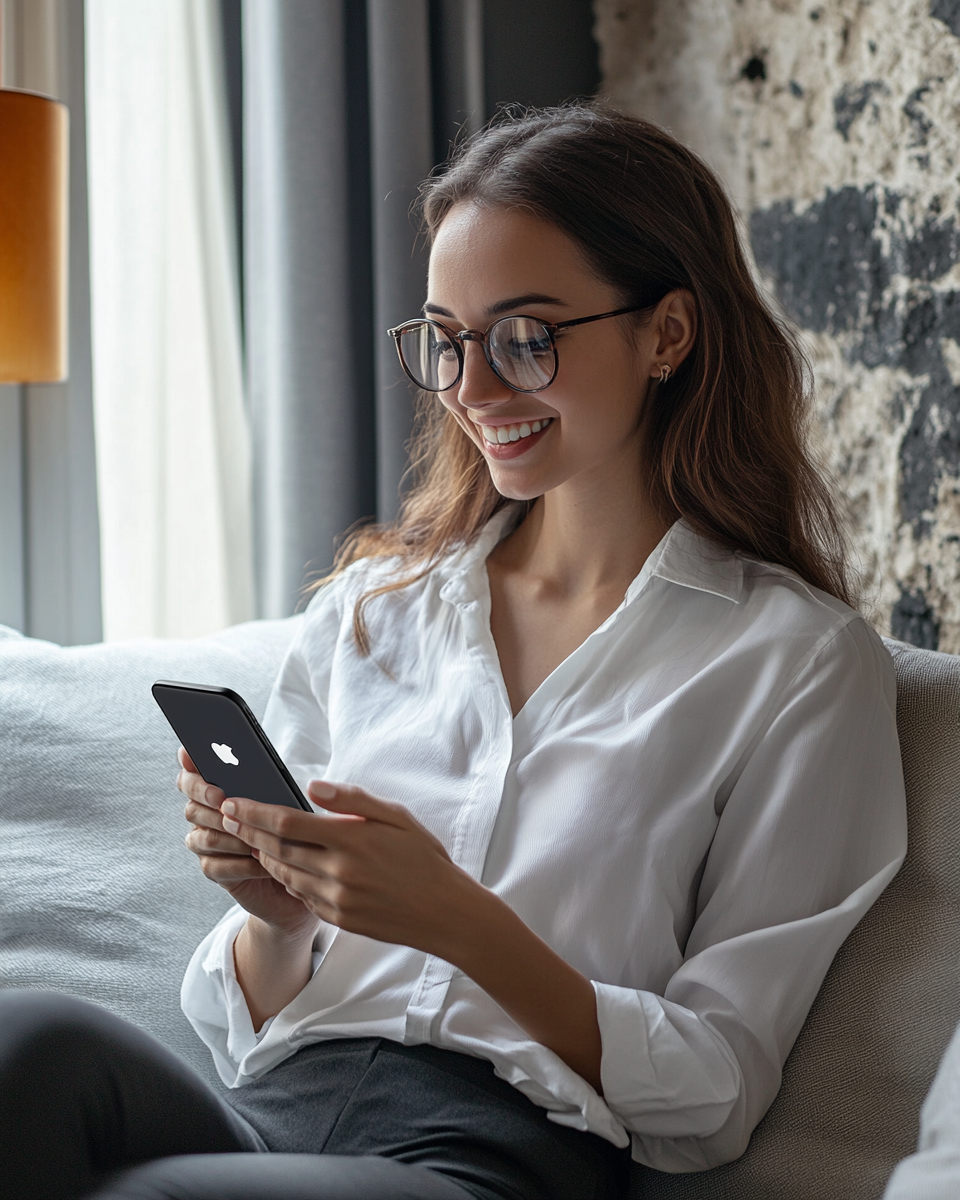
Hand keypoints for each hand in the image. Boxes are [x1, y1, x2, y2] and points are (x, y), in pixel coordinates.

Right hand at [177, 747, 320, 939]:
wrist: (298, 870)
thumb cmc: (290, 828)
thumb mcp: (281, 801)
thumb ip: (263, 784)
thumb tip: (256, 761)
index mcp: (216, 791)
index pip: (189, 778)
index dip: (193, 777)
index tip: (206, 775)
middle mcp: (204, 816)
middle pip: (191, 808)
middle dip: (209, 804)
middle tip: (226, 802)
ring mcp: (205, 844)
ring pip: (203, 838)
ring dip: (230, 836)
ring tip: (255, 836)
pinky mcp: (214, 870)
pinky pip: (215, 865)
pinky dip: (240, 863)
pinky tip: (261, 861)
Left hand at [218, 781, 478, 955]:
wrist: (444, 912)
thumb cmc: (423, 858)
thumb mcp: (397, 817)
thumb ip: (353, 800)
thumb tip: (313, 786)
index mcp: (351, 840)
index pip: (287, 822)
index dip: (254, 812)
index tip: (232, 802)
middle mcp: (338, 871)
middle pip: (276, 848)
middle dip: (247, 831)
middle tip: (226, 817)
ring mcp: (336, 899)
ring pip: (284, 874)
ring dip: (263, 855)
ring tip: (250, 839)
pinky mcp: (337, 919)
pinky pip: (302, 896)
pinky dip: (288, 879)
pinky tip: (284, 866)